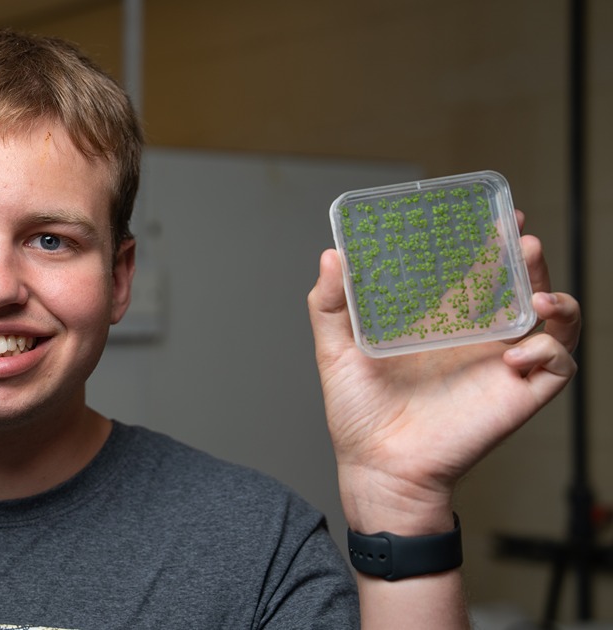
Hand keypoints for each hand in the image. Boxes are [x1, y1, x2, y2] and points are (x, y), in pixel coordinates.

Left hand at [307, 212, 579, 533]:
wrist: (377, 467)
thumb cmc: (357, 415)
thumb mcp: (335, 350)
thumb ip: (329, 304)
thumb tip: (331, 254)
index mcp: (441, 321)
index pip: (475, 271)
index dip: (489, 242)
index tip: (493, 213)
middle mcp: (476, 338)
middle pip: (518, 285)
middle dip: (527, 258)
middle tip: (521, 237)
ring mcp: (501, 365)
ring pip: (550, 319)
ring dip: (553, 297)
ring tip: (535, 293)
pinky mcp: (519, 395)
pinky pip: (555, 365)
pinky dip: (546, 351)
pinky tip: (514, 353)